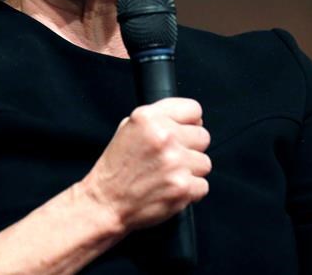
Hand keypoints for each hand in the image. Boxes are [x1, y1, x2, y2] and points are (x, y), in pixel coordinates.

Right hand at [81, 97, 210, 232]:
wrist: (106, 202)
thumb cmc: (116, 168)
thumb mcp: (127, 128)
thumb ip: (157, 118)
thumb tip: (187, 120)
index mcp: (149, 118)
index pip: (193, 109)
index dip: (190, 122)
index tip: (186, 130)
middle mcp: (164, 136)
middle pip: (203, 136)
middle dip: (190, 147)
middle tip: (172, 157)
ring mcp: (175, 162)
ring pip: (205, 162)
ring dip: (191, 170)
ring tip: (169, 174)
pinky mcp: (183, 186)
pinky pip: (203, 185)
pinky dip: (190, 190)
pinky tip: (171, 188)